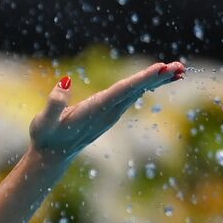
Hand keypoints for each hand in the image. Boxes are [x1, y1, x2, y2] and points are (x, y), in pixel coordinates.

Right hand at [28, 60, 184, 162]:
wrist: (51, 155)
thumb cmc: (45, 136)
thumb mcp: (43, 122)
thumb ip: (54, 104)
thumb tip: (66, 80)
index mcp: (94, 110)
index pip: (121, 92)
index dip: (141, 79)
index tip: (160, 69)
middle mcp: (107, 112)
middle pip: (136, 91)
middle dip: (158, 78)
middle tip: (180, 67)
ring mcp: (111, 113)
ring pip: (138, 92)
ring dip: (158, 80)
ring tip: (179, 69)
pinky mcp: (110, 111)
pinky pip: (133, 94)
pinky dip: (149, 85)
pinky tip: (161, 78)